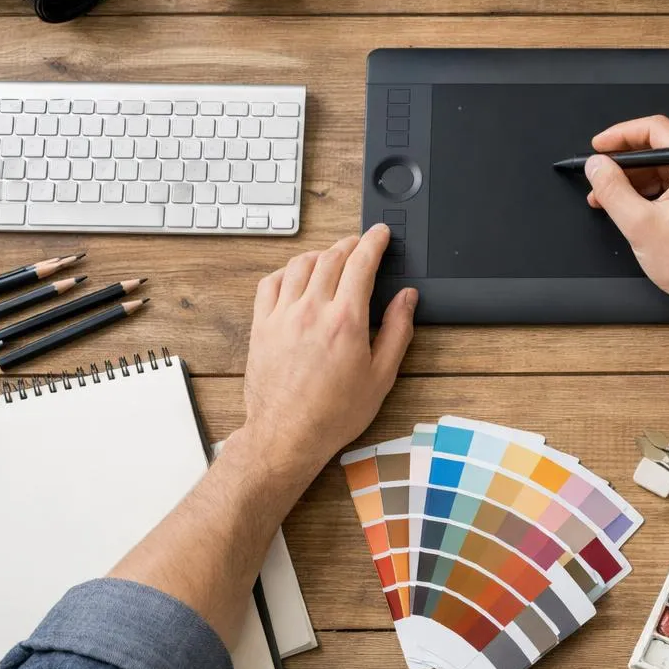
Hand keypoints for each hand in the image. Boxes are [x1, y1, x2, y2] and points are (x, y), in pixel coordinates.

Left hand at [242, 227, 415, 477]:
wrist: (287, 435)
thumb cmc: (334, 413)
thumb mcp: (381, 376)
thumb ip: (397, 330)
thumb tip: (406, 298)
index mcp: (345, 321)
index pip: (361, 263)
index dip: (374, 241)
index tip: (381, 233)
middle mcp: (311, 311)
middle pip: (331, 257)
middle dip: (350, 244)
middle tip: (361, 244)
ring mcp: (282, 316)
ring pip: (300, 265)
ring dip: (320, 254)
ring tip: (332, 258)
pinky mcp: (261, 326)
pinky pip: (270, 283)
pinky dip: (286, 271)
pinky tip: (296, 278)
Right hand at [584, 115, 668, 319]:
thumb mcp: (639, 225)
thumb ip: (612, 189)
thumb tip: (597, 166)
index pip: (656, 129)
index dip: (620, 135)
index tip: (599, 147)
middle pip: (662, 149)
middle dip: (625, 164)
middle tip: (600, 177)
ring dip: (638, 181)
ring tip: (610, 199)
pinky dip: (656, 193)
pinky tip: (634, 208)